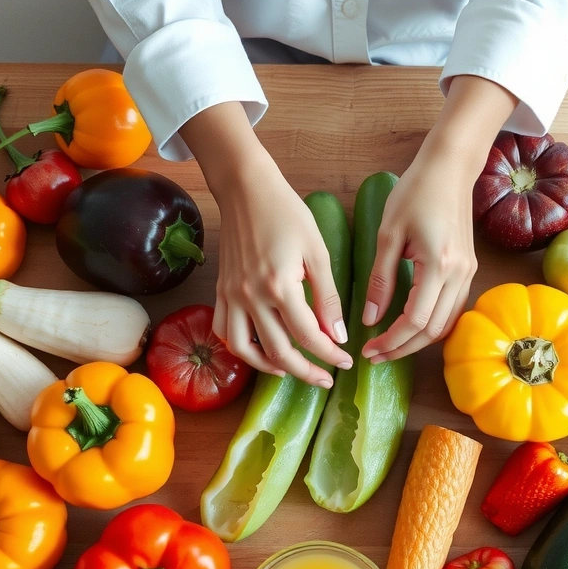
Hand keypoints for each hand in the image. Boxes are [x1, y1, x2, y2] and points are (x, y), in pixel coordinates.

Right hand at [180, 103, 350, 385]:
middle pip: (278, 351)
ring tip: (290, 370)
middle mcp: (251, 296)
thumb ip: (327, 296)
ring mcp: (232, 295)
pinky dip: (240, 348)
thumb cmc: (286, 213)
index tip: (345, 360)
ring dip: (268, 366)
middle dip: (305, 370)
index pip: (308, 335)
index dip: (329, 353)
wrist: (246, 190)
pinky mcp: (222, 291)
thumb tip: (337, 334)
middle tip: (325, 377)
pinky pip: (224, 331)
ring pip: (244, 349)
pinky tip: (260, 350)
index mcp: (280, 285)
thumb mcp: (317, 252)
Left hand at [359, 150, 476, 363]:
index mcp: (438, 265)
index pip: (415, 320)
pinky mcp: (469, 270)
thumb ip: (380, 280)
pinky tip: (411, 327)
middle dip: (403, 348)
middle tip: (375, 356)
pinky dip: (433, 325)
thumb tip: (370, 319)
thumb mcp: (388, 235)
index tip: (368, 349)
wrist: (450, 169)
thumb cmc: (415, 193)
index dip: (391, 341)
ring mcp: (468, 273)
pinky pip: (453, 309)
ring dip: (418, 341)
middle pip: (433, 330)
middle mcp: (459, 274)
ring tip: (390, 346)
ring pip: (446, 324)